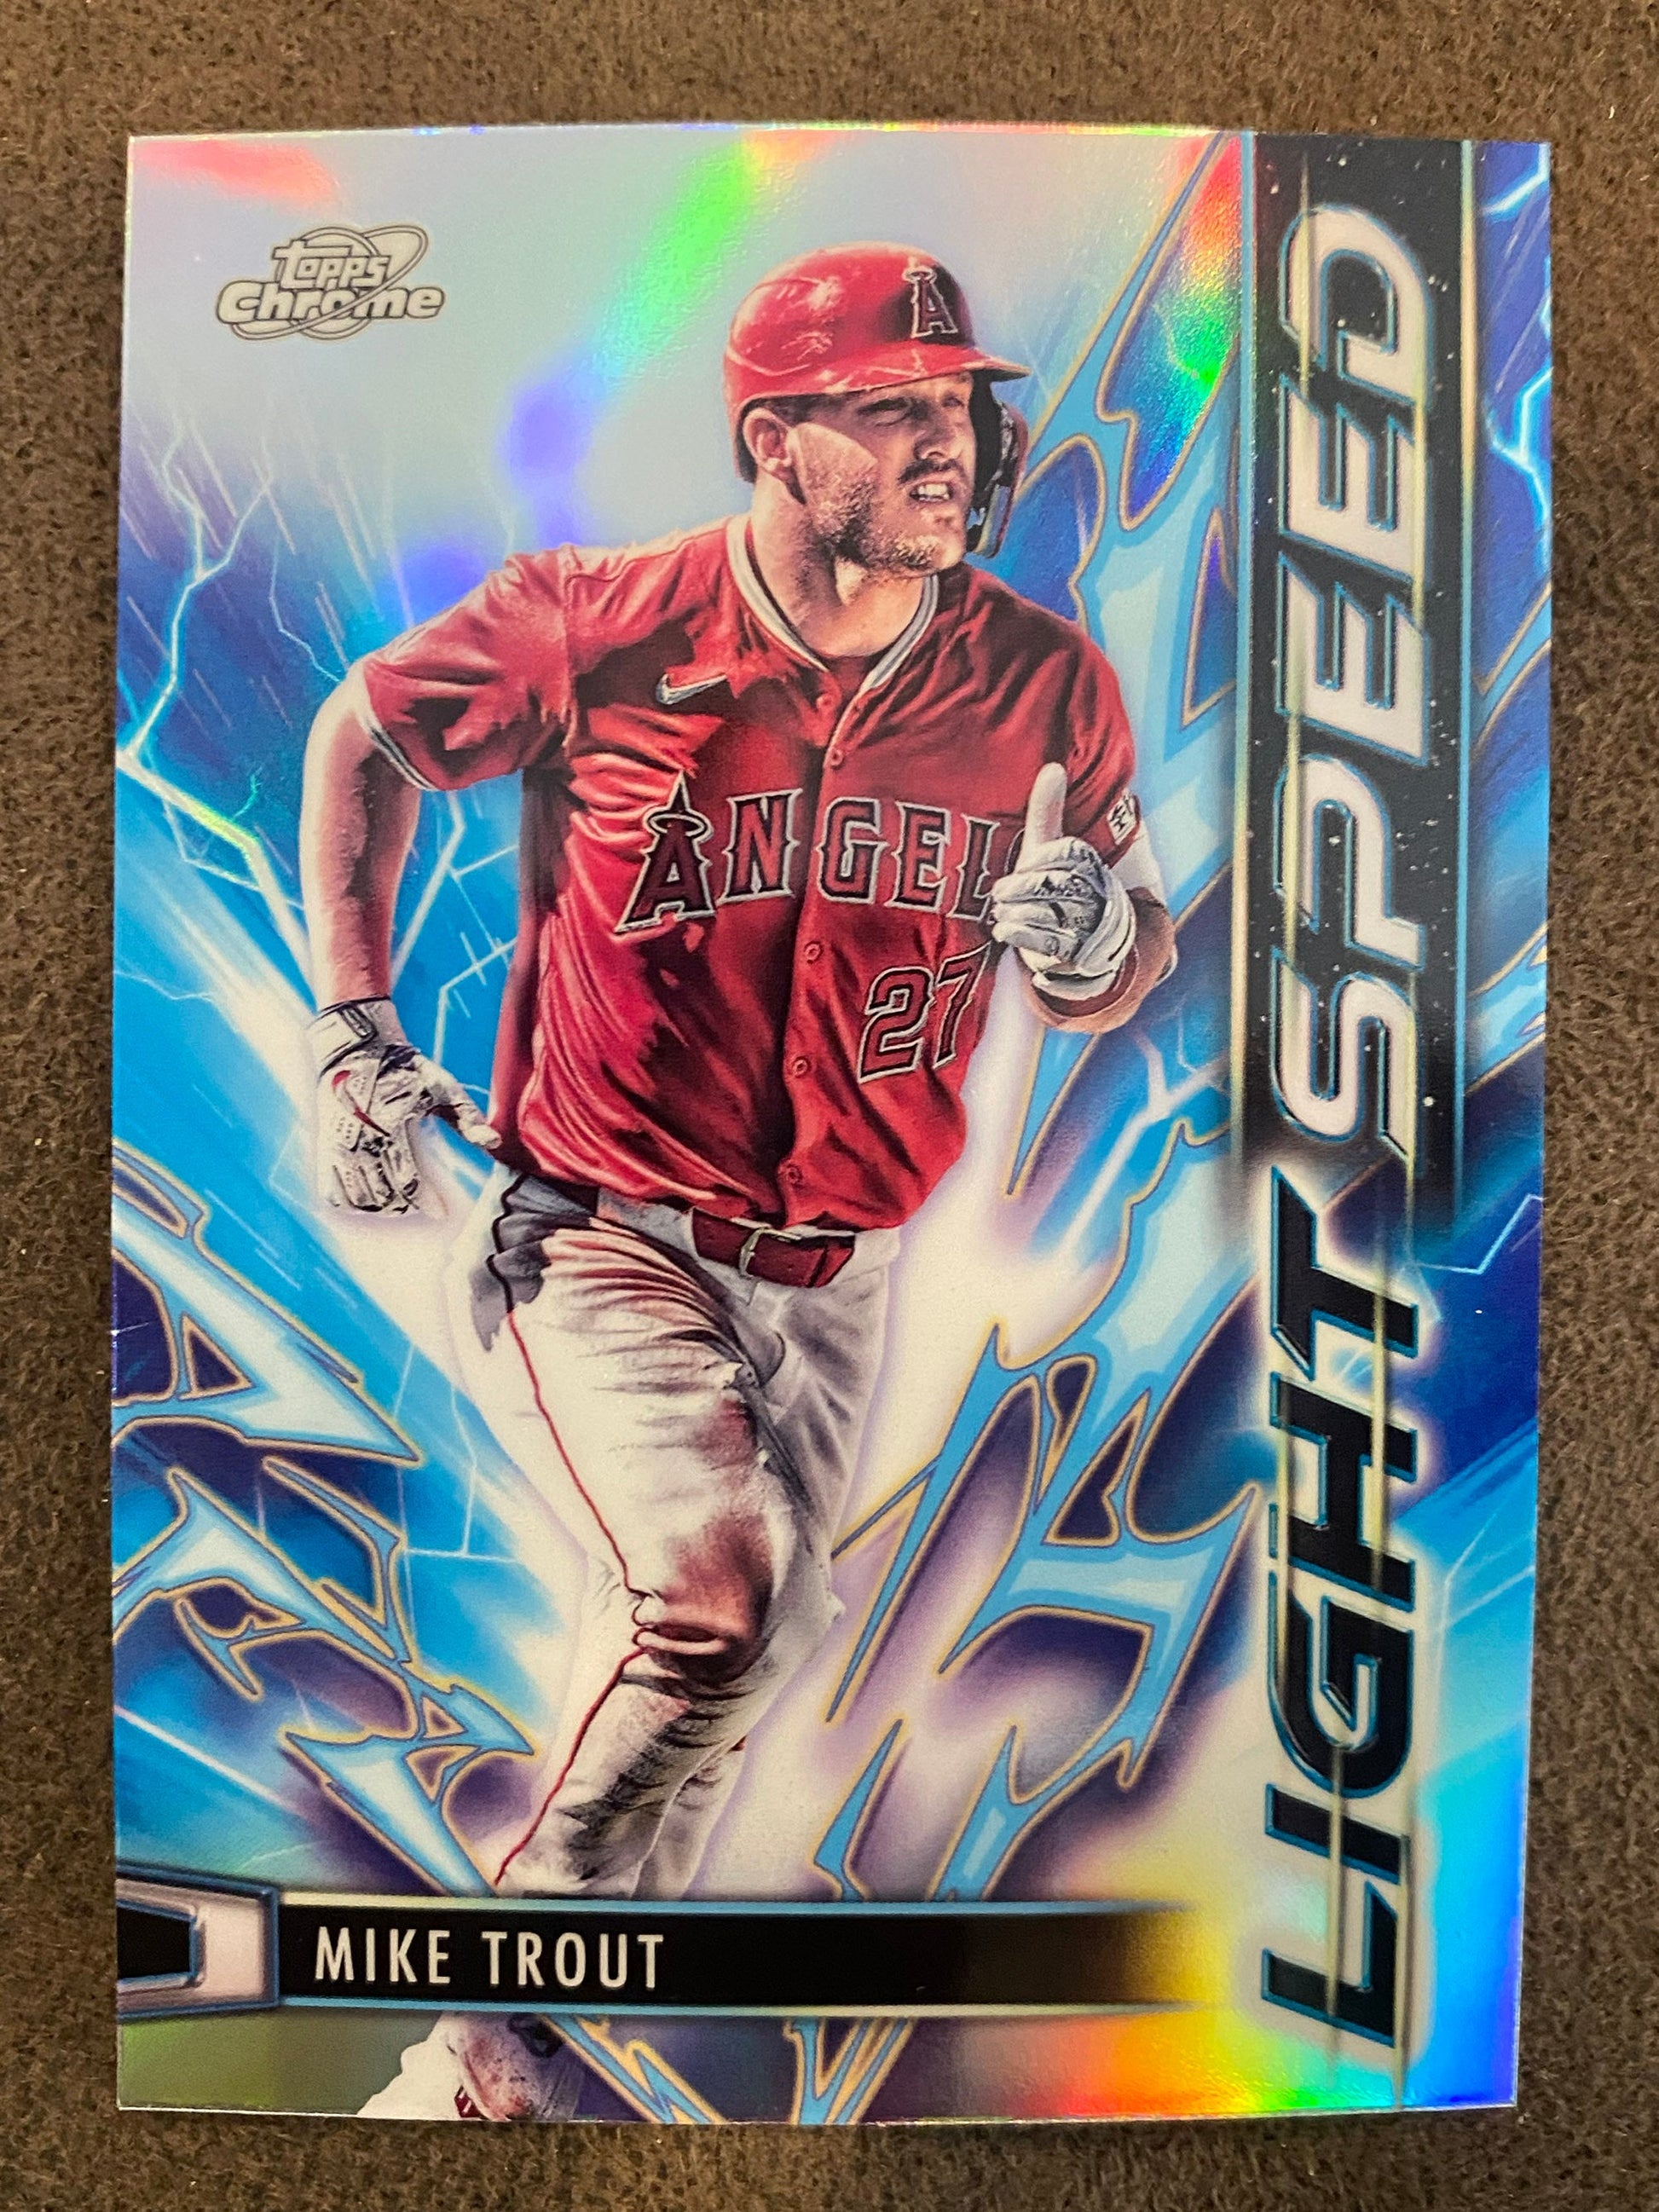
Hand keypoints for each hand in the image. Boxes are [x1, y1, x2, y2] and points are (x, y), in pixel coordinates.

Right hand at [309, 998, 498, 1213]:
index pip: (408, 1181)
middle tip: (425, 1201)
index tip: (443, 1212)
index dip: (428, 1203)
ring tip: (402, 1201)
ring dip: (382, 1208)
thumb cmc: (404, 1069)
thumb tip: (494, 1143)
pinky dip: (353, 1203)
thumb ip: (467, 1118)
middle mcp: (359, 1140)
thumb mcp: (442, 1087)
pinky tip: (373, 1198)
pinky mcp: (325, 1148)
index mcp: (390, 1126)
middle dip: (408, 1206)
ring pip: (358, 1200)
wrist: (356, 1049)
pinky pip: (333, 1192)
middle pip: (384, 1197)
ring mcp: (337, 1146)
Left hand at [991, 763, 1135, 997]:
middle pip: (1061, 886)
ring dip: (1021, 913)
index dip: (1045, 858)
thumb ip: (1048, 812)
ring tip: (1001, 912)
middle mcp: (1098, 896)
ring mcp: (1089, 928)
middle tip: (1000, 892)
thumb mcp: (1047, 849)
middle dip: (1026, 888)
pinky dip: (1023, 936)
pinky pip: (1050, 944)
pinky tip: (1004, 930)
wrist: (1073, 944)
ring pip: (1054, 914)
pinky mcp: (1075, 957)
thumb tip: (1053, 766)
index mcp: (1094, 867)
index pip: (1073, 856)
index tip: (1025, 861)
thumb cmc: (1051, 887)